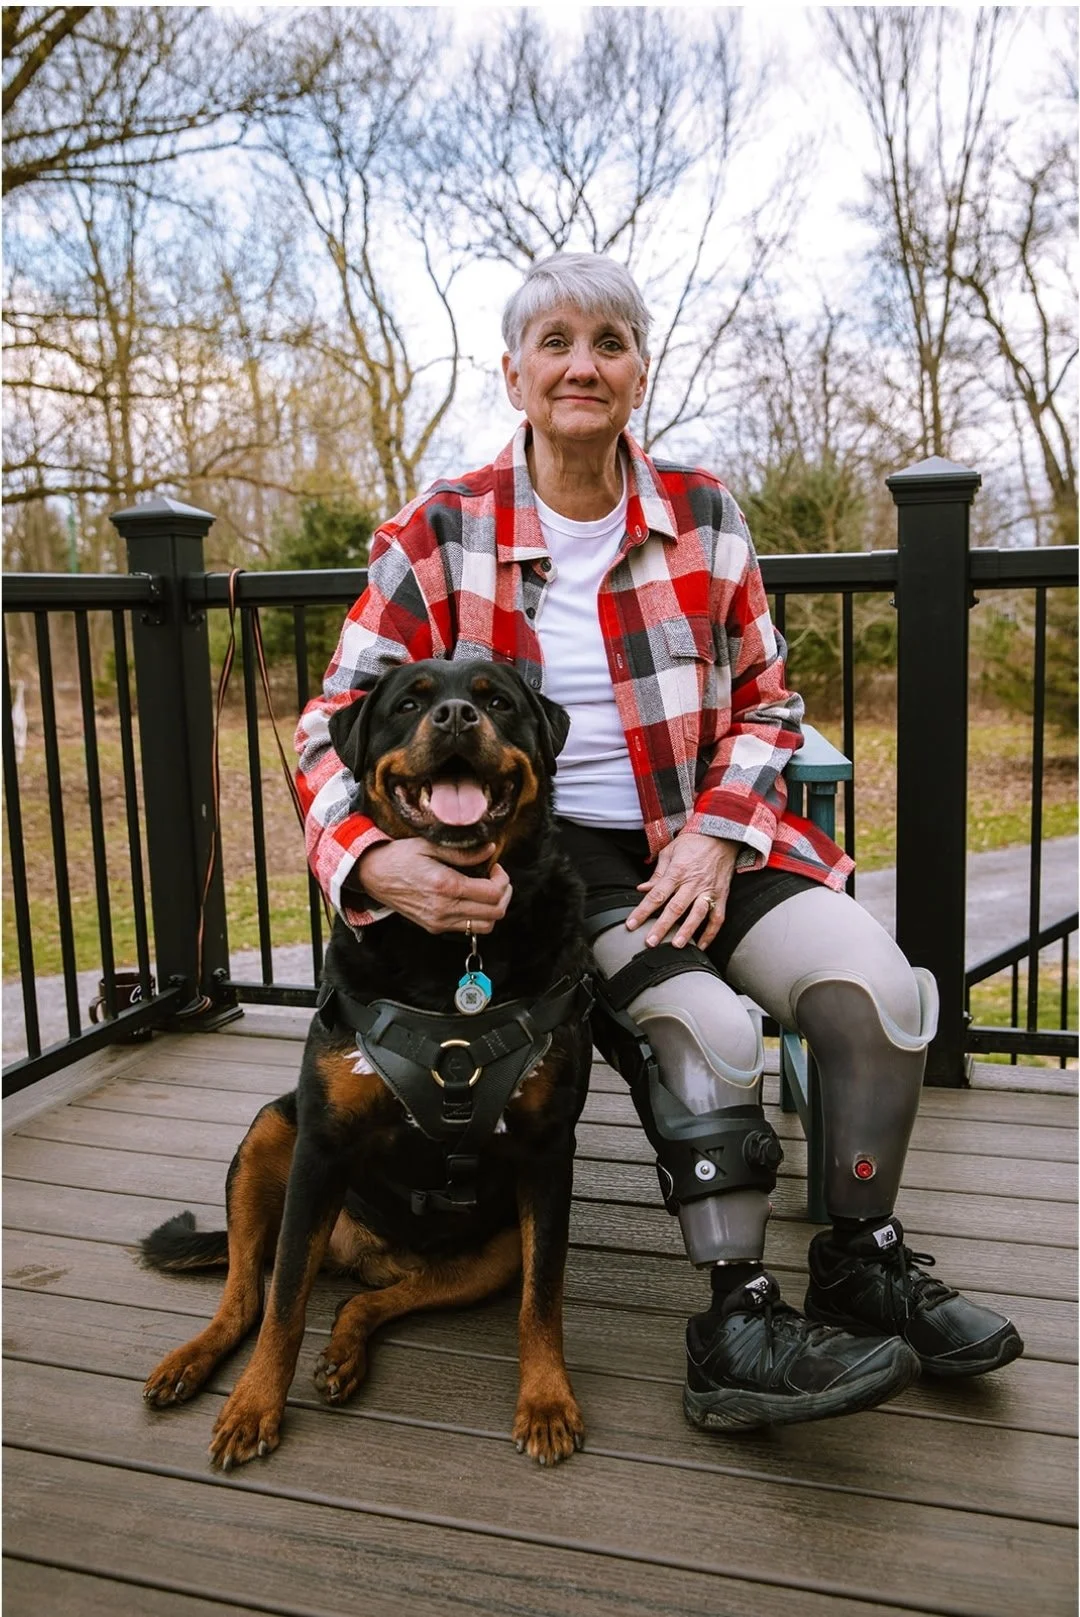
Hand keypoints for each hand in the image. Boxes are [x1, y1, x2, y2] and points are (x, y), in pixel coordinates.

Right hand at [355, 839, 510, 934]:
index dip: (502, 879)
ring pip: (486, 926)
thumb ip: (463, 851)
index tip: (495, 866)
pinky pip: (468, 929)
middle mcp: (444, 909)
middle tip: (497, 878)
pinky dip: (478, 916)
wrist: (373, 876)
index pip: (493, 893)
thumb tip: (490, 850)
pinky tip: (471, 899)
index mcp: (446, 886)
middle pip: (495, 913)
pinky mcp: (434, 927)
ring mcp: (439, 922)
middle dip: (504, 894)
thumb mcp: (429, 845)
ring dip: (493, 909)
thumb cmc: (399, 857)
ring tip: (487, 890)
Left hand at [626, 832, 738, 949]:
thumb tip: (641, 889)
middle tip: (650, 942)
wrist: (721, 835)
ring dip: (687, 931)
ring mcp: (708, 890)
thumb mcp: (670, 852)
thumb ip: (657, 874)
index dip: (642, 911)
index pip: (656, 895)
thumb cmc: (692, 843)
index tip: (631, 925)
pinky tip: (701, 946)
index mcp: (677, 871)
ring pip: (698, 914)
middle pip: (675, 908)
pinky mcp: (722, 895)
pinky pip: (718, 917)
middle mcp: (693, 883)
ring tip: (677, 946)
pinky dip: (711, 933)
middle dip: (662, 926)